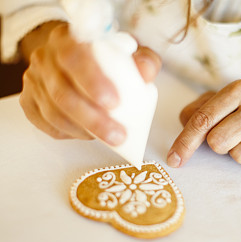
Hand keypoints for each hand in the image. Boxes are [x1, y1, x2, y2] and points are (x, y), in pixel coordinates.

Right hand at [20, 22, 161, 144]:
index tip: (114, 103)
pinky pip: (45, 123)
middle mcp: (45, 58)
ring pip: (53, 112)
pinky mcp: (29, 101)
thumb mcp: (129, 51)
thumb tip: (146, 73)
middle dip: (92, 119)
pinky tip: (88, 135)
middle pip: (62, 93)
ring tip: (109, 138)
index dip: (92, 81)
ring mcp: (34, 80)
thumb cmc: (104, 56)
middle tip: (118, 135)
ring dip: (83, 130)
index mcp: (69, 39)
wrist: (74, 55)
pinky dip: (68, 133)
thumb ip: (142, 60)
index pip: (74, 57)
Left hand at [167, 80, 240, 171]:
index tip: (174, 160)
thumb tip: (185, 126)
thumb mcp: (221, 101)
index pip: (203, 120)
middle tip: (232, 135)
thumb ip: (197, 111)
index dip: (185, 142)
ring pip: (238, 156)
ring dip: (238, 153)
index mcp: (238, 89)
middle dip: (219, 145)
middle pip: (218, 142)